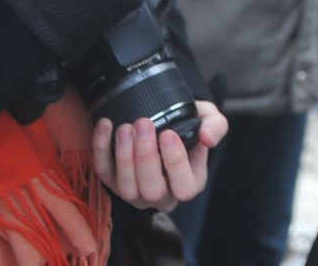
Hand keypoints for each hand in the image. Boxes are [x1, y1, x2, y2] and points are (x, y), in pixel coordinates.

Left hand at [92, 101, 227, 211]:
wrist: (167, 124)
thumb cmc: (190, 126)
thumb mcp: (210, 121)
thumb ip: (216, 126)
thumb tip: (208, 138)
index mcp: (190, 184)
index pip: (184, 187)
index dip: (175, 163)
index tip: (168, 134)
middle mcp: (162, 196)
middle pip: (152, 190)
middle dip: (145, 156)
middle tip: (143, 124)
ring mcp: (136, 194)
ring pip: (126, 188)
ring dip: (123, 156)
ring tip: (126, 127)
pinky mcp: (113, 184)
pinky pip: (104, 173)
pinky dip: (101, 149)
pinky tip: (106, 125)